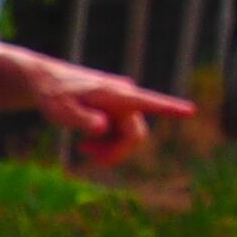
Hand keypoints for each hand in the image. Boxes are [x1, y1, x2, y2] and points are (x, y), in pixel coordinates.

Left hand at [22, 56, 194, 166]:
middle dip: (116, 152)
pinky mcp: (117, 114)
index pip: (147, 101)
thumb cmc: (53, 95)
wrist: (46, 82)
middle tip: (86, 154)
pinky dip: (106, 146)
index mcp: (115, 94)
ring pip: (129, 139)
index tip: (190, 110)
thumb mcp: (61, 111)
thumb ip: (82, 119)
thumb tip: (103, 127)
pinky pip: (121, 137)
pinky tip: (87, 144)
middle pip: (136, 135)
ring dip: (110, 151)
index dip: (169, 108)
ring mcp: (122, 107)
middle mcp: (124, 98)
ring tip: (83, 149)